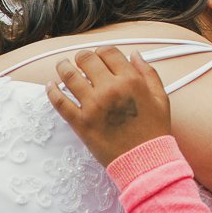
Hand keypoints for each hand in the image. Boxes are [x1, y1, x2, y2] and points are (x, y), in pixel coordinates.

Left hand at [47, 47, 171, 167]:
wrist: (145, 160)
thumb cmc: (154, 130)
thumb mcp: (160, 97)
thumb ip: (148, 72)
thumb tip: (134, 55)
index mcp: (130, 80)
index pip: (108, 52)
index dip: (102, 51)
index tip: (99, 57)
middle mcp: (110, 89)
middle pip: (86, 59)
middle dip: (82, 57)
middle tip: (79, 61)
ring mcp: (93, 106)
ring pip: (69, 76)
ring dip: (63, 68)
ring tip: (62, 66)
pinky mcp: (81, 123)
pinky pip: (59, 102)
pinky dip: (52, 91)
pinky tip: (51, 86)